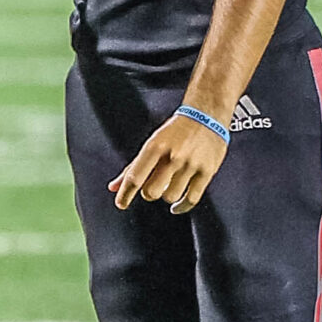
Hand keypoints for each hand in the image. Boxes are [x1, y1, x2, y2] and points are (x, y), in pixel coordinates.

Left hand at [111, 110, 229, 215]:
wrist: (207, 115)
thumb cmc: (176, 130)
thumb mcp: (153, 143)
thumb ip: (133, 166)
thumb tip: (114, 188)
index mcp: (155, 146)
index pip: (135, 177)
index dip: (125, 194)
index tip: (121, 204)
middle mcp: (173, 156)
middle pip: (151, 192)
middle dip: (149, 193)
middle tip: (153, 186)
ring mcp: (191, 164)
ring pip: (170, 197)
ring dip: (166, 195)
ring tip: (169, 186)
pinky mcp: (207, 171)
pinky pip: (191, 199)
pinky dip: (182, 206)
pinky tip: (177, 205)